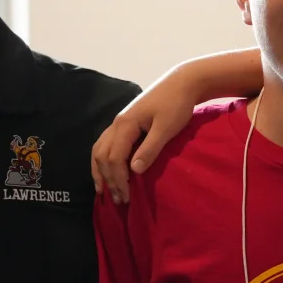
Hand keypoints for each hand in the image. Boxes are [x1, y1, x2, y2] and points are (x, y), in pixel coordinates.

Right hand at [92, 75, 201, 203]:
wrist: (182, 82)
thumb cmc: (177, 104)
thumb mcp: (166, 128)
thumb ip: (150, 149)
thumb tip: (134, 171)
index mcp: (125, 125)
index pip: (114, 158)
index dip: (118, 179)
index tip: (126, 197)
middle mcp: (117, 123)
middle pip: (102, 155)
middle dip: (108, 179)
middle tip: (118, 200)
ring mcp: (119, 122)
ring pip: (99, 149)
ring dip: (101, 171)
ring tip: (103, 190)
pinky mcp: (125, 123)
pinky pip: (106, 144)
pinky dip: (104, 160)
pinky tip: (107, 170)